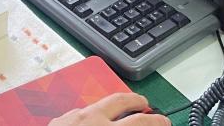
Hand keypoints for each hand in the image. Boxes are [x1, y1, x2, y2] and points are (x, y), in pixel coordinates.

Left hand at [48, 93, 168, 125]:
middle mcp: (90, 120)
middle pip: (119, 101)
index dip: (156, 121)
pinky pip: (80, 113)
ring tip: (122, 112)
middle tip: (145, 104)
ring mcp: (72, 117)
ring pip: (98, 104)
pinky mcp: (59, 120)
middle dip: (136, 100)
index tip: (164, 122)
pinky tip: (94, 125)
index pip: (140, 122)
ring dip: (113, 107)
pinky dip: (92, 116)